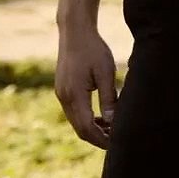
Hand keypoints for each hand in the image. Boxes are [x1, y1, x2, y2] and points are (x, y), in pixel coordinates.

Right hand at [55, 25, 117, 148]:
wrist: (75, 33)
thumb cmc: (94, 50)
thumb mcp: (106, 73)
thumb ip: (108, 98)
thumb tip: (112, 121)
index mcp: (74, 95)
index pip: (86, 127)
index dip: (101, 139)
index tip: (116, 144)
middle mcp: (64, 97)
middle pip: (79, 128)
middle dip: (97, 137)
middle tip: (117, 140)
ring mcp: (61, 94)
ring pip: (76, 121)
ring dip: (92, 128)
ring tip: (112, 129)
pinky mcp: (63, 90)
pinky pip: (74, 111)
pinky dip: (87, 118)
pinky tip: (101, 117)